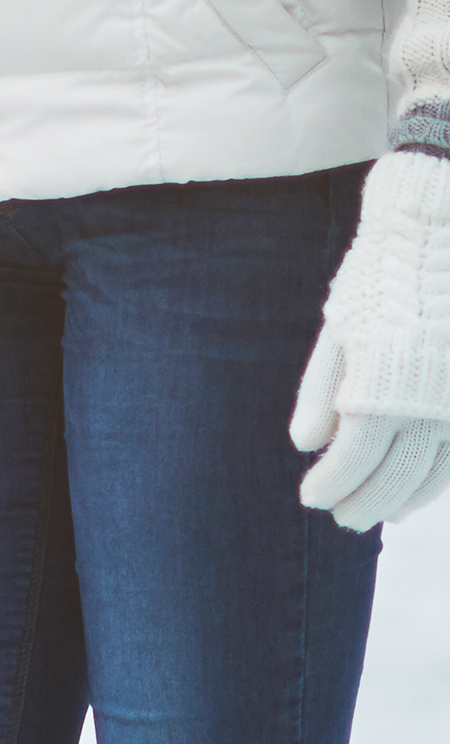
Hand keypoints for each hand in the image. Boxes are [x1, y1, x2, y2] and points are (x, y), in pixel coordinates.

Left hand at [295, 152, 449, 530]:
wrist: (444, 223)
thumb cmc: (384, 273)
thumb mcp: (341, 325)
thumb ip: (322, 388)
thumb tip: (307, 445)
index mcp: (383, 380)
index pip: (353, 458)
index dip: (331, 486)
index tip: (312, 499)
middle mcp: (431, 395)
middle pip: (397, 474)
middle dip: (366, 503)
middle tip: (345, 519)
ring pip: (441, 469)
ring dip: (408, 498)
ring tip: (385, 512)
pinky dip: (444, 475)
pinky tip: (426, 485)